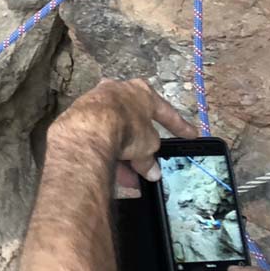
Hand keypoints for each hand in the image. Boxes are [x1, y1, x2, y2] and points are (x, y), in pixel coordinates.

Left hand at [48, 79, 197, 183]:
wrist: (89, 128)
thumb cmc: (127, 127)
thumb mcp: (148, 144)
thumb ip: (149, 157)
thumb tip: (151, 171)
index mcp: (140, 91)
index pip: (165, 111)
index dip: (180, 126)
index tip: (191, 135)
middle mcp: (117, 92)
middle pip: (133, 123)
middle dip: (140, 146)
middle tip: (146, 164)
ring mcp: (95, 103)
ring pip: (114, 133)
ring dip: (123, 155)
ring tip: (129, 179)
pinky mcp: (78, 117)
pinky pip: (98, 138)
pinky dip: (106, 154)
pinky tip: (111, 173)